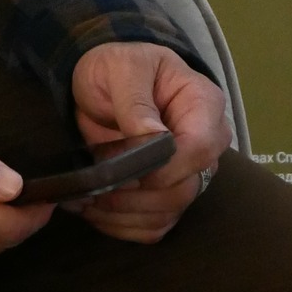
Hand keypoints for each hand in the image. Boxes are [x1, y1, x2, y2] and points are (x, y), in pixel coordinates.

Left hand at [69, 42, 231, 243]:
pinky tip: (94, 210)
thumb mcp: (122, 69)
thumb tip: (155, 137)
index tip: (129, 167)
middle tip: (95, 185)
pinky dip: (123, 225)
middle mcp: (205, 144)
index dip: (165, 166)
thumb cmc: (116, 66)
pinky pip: (154, 225)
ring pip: (168, 212)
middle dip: (136, 193)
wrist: (101, 81)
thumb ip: (137, 103)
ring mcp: (188, 172)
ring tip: (86, 198)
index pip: (199, 148)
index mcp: (202, 105)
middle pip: (185, 188)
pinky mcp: (167, 194)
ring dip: (124, 213)